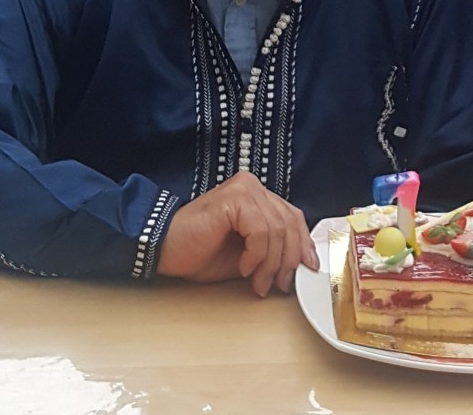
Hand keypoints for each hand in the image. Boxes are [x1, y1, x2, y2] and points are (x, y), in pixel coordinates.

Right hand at [158, 171, 319, 295]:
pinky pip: (261, 230)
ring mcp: (244, 189)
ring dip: (270, 264)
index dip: (303, 244)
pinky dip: (256, 254)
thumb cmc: (200, 253)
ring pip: (277, 230)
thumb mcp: (248, 254)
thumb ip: (272, 250)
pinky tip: (244, 267)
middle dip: (288, 260)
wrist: (164, 250)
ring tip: (257, 282)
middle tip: (278, 284)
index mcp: (257, 196)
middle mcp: (253, 187)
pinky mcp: (234, 198)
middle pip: (289, 224)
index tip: (308, 267)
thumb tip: (300, 263)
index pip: (292, 217)